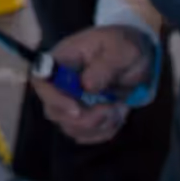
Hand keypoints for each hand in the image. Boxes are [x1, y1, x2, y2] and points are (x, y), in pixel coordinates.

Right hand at [31, 26, 156, 144]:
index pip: (41, 80)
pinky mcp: (83, 116)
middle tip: (110, 110)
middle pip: (53, 110)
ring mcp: (70, 101)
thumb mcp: (121, 49)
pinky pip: (85, 135)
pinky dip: (104, 131)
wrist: (138, 57)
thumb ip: (105, 66)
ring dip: (97, 126)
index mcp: (63, 59)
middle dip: (83, 119)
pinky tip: (117, 115)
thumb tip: (86, 85)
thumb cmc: (125, 46)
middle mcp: (61, 83)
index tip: (77, 110)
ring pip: (69, 127)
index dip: (52, 98)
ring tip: (118, 109)